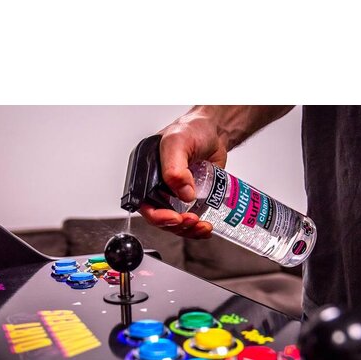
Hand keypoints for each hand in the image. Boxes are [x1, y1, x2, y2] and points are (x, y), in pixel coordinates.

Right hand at [138, 105, 293, 238]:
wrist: (216, 131)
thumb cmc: (193, 129)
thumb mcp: (178, 142)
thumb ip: (175, 168)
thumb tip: (183, 194)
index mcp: (146, 174)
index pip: (144, 203)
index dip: (157, 216)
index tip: (175, 217)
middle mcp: (157, 186)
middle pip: (160, 217)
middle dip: (176, 225)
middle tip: (192, 220)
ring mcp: (174, 194)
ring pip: (175, 223)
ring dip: (188, 230)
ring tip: (202, 226)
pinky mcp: (191, 199)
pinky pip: (190, 220)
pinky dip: (197, 228)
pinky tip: (206, 226)